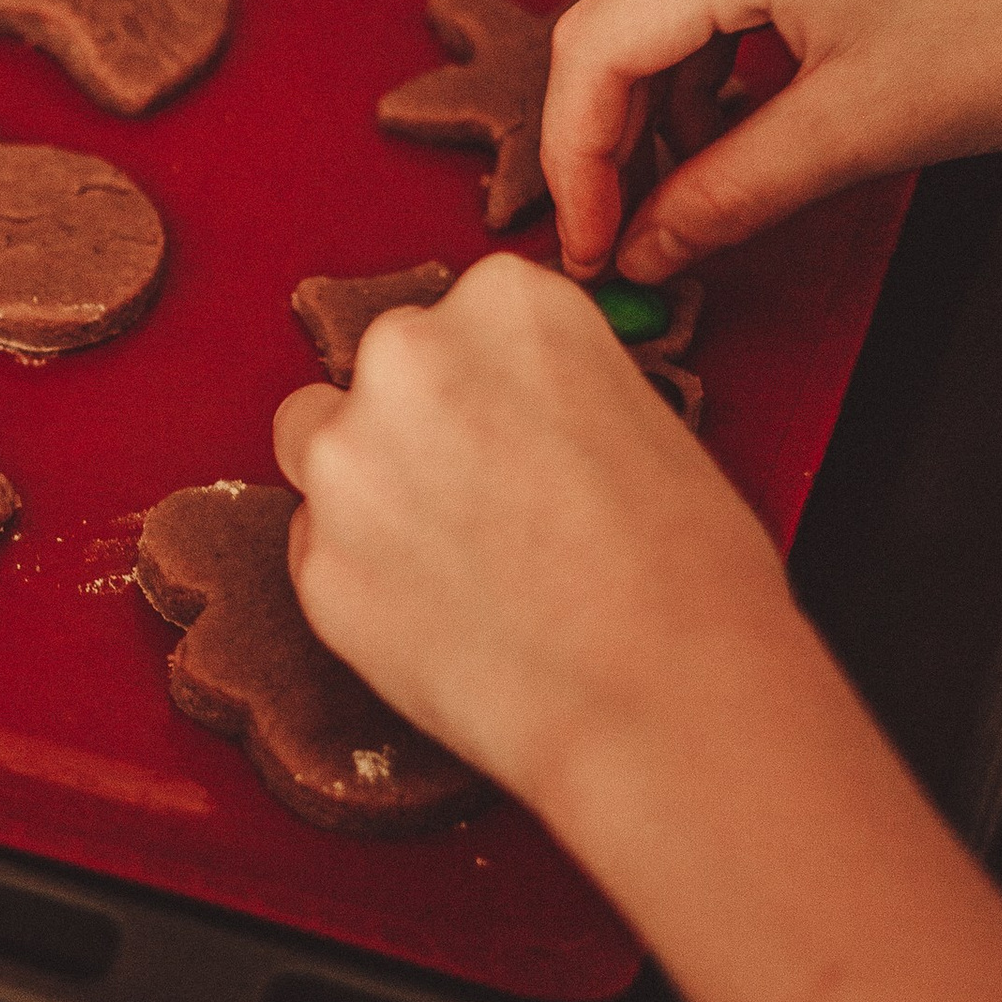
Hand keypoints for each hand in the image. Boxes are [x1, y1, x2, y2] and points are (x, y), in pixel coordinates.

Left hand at [271, 253, 793, 830]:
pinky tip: (438, 613)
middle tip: (482, 498)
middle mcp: (408, 356)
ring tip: (452, 556)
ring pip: (322, 447)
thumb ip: (548, 388)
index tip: (508, 426)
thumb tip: (510, 414)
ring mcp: (349, 459)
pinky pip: (319, 548)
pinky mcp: (315, 560)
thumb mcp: (642, 417)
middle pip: (383, 371)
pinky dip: (363, 576)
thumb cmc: (687, 574)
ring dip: (369, 486)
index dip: (486, 384)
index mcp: (504, 303)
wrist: (661, 698)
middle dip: (419, 426)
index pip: (461, 317)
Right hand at [541, 0, 1001, 281]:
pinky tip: (741, 117)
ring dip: (665, 97)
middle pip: (620, 14)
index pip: (597, 46)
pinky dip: (718, 50)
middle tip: (626, 232)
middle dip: (614, 135)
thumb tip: (646, 246)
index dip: (578, 162)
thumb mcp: (864, 133)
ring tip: (691, 188)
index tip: (592, 242)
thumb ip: (728, 194)